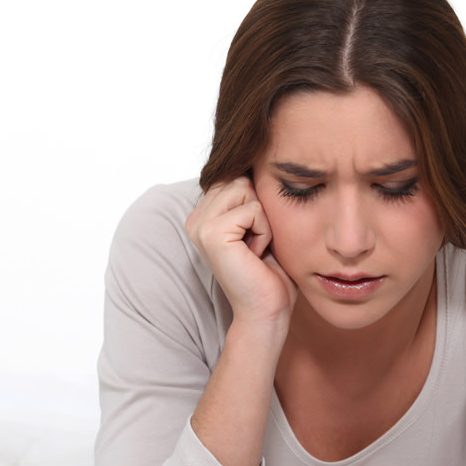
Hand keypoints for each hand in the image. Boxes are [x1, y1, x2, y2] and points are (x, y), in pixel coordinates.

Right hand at [185, 177, 295, 326]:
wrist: (267, 309)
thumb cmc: (269, 270)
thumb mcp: (259, 223)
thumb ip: (249, 194)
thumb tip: (257, 155)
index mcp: (204, 214)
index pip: (236, 175)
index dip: (257, 202)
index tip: (255, 236)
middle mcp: (196, 218)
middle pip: (241, 178)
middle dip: (260, 209)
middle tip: (256, 243)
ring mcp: (200, 225)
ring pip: (247, 190)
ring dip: (263, 220)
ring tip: (256, 247)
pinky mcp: (212, 234)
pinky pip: (253, 210)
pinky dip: (264, 231)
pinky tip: (255, 254)